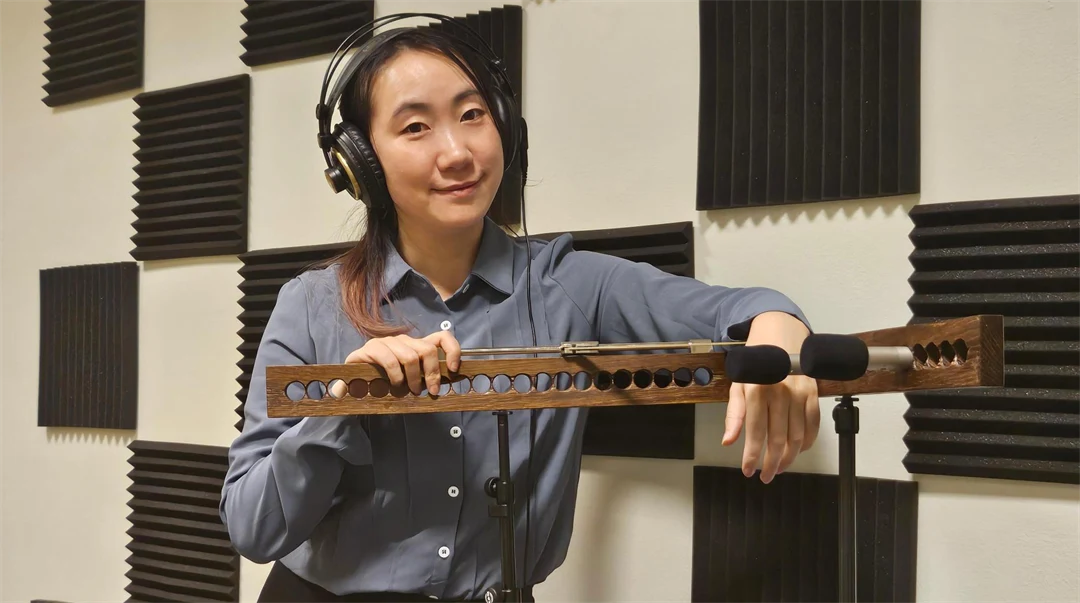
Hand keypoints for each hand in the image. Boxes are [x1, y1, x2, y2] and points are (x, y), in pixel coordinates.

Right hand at [332, 332, 461, 396]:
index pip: (442, 337)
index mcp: (416, 345)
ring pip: (410, 356)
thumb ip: (426, 378)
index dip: (452, 350)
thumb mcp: (410, 380)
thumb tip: (449, 381)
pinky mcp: (371, 348)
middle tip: (431, 390)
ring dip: (414, 378)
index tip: (454, 369)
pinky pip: (390, 360)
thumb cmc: (384, 382)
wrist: (353, 381)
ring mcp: (387, 342)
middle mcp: (403, 340)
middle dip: (432, 373)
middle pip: (427, 349)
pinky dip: (396, 375)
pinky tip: (395, 384)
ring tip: (411, 391)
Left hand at [722, 312, 819, 482]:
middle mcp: (779, 393)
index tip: (748, 471)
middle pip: (778, 439)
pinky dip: (808, 442)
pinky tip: (798, 451)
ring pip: (798, 436)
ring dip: (790, 457)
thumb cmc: (755, 361)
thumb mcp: (738, 383)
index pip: (754, 432)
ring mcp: (799, 393)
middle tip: (766, 477)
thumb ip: (734, 414)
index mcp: (756, 391)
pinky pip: (814, 425)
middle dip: (771, 463)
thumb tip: (728, 441)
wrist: (779, 333)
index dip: (751, 455)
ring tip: (781, 468)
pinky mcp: (813, 393)